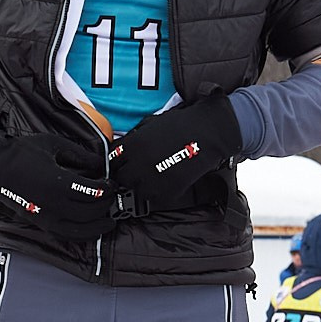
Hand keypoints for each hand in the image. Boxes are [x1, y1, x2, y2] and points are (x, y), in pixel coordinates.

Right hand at [0, 130, 112, 239]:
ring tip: (109, 221)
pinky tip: (92, 230)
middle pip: (90, 212)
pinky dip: (82, 235)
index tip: (112, 185)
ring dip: (98, 226)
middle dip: (106, 206)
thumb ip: (80, 155)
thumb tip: (101, 164)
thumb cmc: (22, 153)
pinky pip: (66, 236)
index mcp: (57, 182)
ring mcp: (46, 217)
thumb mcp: (54, 145)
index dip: (107, 190)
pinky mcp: (41, 224)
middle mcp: (52, 204)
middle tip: (112, 198)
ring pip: (80, 230)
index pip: (92, 192)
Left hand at [110, 93, 243, 211]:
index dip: (118, 162)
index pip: (113, 161)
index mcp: (133, 146)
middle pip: (122, 178)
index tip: (122, 163)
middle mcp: (139, 165)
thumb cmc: (183, 125)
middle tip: (138, 170)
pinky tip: (166, 180)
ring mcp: (153, 181)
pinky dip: (159, 191)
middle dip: (128, 174)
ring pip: (137, 190)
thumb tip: (125, 148)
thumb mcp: (152, 124)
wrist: (208, 134)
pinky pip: (156, 197)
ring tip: (155, 175)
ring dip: (143, 184)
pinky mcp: (168, 192)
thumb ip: (135, 138)